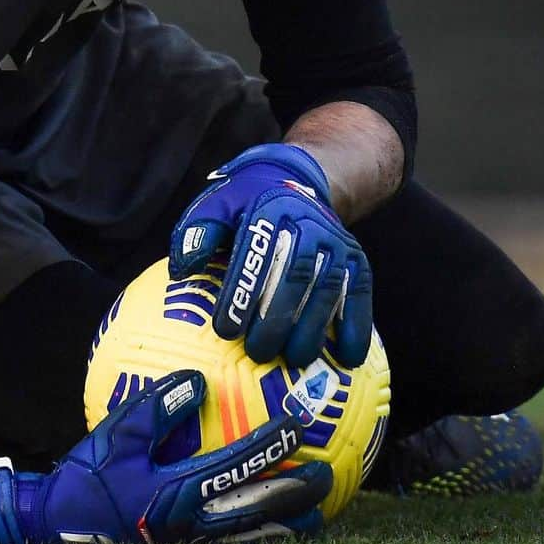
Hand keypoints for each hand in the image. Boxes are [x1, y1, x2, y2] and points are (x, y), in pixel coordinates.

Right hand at [0, 371, 331, 543]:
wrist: (57, 526)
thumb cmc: (88, 476)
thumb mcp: (116, 433)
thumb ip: (157, 407)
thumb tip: (197, 380)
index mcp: (177, 492)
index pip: (237, 467)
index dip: (270, 447)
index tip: (297, 427)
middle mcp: (192, 523)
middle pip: (258, 511)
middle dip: (297, 495)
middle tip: (327, 476)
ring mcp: (191, 543)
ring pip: (253, 536)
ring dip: (287, 523)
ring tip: (317, 514)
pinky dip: (262, 534)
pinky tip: (275, 526)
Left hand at [169, 143, 371, 367]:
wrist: (293, 182)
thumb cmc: (245, 204)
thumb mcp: (217, 205)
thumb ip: (197, 232)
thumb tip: (182, 269)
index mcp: (269, 210)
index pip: (255, 256)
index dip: (241, 295)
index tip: (225, 330)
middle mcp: (308, 224)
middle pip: (294, 276)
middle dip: (276, 320)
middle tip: (258, 353)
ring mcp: (337, 244)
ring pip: (327, 290)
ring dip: (312, 329)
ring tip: (293, 360)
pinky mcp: (357, 261)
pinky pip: (360, 295)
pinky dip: (355, 327)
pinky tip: (346, 358)